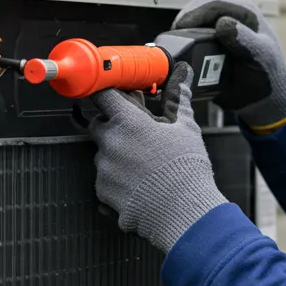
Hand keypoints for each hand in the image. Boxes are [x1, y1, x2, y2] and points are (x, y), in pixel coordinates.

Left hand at [88, 62, 227, 251]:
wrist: (183, 212)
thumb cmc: (186, 168)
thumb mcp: (185, 127)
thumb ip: (178, 97)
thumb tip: (183, 73)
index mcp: (127, 122)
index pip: (102, 95)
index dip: (107, 93)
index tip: (115, 97)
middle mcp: (109, 143)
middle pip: (98, 125)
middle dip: (113, 126)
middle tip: (138, 135)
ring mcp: (103, 169)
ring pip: (103, 154)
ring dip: (117, 155)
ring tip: (145, 166)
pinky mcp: (102, 193)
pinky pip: (104, 181)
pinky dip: (117, 181)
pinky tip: (140, 184)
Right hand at [172, 0, 285, 131]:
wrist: (264, 99)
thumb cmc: (268, 77)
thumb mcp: (261, 57)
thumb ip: (245, 40)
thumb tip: (223, 23)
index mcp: (246, 13)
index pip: (215, 5)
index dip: (195, 14)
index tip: (180, 27)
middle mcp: (231, 15)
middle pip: (199, 9)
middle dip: (184, 21)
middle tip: (172, 37)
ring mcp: (219, 28)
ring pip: (193, 21)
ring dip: (181, 31)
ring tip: (172, 44)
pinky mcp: (211, 41)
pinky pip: (192, 36)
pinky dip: (183, 41)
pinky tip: (178, 50)